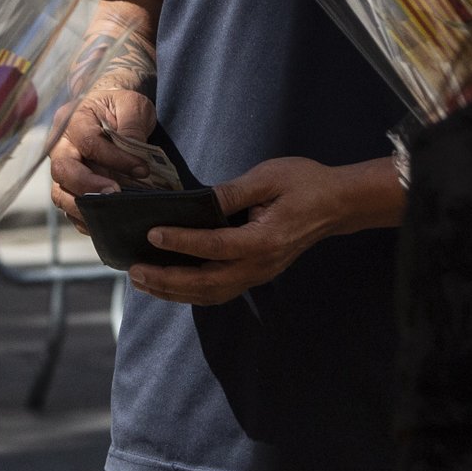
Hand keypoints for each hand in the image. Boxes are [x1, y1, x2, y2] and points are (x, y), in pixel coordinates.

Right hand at [50, 83, 158, 230]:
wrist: (109, 110)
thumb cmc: (120, 106)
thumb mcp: (132, 105)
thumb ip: (133, 124)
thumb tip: (136, 153)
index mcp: (73, 120)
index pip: (89, 142)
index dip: (115, 158)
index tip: (143, 169)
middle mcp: (60, 145)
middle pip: (63, 171)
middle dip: (89, 186)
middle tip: (116, 194)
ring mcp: (61, 168)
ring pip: (60, 193)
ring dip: (84, 207)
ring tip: (111, 214)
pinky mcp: (67, 186)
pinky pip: (68, 208)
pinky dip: (84, 219)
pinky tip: (105, 223)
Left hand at [125, 154, 401, 305]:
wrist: (337, 204)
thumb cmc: (304, 184)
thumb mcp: (269, 177)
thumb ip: (233, 192)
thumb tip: (198, 200)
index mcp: (264, 240)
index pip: (214, 246)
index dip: (180, 242)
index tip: (151, 235)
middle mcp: (260, 265)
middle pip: (206, 283)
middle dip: (167, 279)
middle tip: (134, 270)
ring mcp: (259, 274)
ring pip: (210, 294)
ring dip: (174, 291)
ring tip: (142, 281)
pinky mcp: (256, 274)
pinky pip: (219, 291)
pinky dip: (190, 292)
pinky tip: (168, 284)